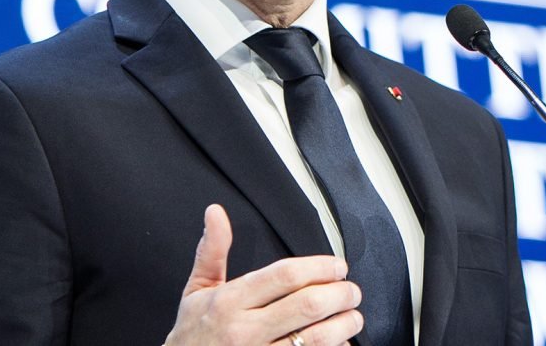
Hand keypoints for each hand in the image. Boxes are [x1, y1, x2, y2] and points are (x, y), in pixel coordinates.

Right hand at [164, 204, 363, 345]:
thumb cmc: (193, 335)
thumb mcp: (196, 290)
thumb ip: (212, 251)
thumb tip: (215, 212)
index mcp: (230, 301)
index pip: (284, 276)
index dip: (320, 267)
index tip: (337, 266)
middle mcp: (245, 330)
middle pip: (307, 305)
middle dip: (339, 294)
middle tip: (351, 290)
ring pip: (315, 339)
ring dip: (343, 326)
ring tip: (353, 317)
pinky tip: (339, 343)